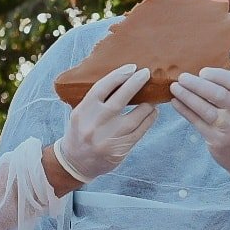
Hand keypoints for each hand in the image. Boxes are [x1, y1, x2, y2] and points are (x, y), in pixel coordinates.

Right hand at [56, 64, 157, 182]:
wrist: (75, 162)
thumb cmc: (80, 131)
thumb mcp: (81, 113)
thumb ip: (96, 99)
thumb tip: (121, 78)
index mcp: (83, 111)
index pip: (102, 87)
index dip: (118, 75)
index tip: (131, 67)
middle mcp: (96, 123)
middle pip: (120, 99)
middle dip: (135, 83)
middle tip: (146, 73)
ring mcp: (109, 137)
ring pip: (136, 116)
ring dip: (148, 104)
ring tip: (153, 97)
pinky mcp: (120, 148)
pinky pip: (140, 131)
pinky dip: (149, 120)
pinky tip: (152, 112)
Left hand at [170, 68, 229, 181]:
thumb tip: (204, 73)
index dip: (215, 74)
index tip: (201, 72)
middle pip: (217, 94)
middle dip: (196, 84)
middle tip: (182, 77)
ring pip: (204, 108)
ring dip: (186, 96)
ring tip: (174, 87)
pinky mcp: (218, 140)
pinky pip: (197, 122)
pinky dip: (185, 110)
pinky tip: (175, 102)